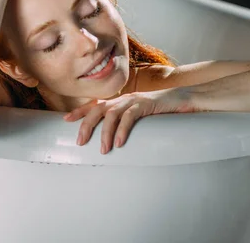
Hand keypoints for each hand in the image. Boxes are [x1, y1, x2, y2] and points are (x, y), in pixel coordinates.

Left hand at [64, 88, 194, 153]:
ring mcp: (134, 100)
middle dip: (86, 124)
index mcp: (121, 102)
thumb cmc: (161, 111)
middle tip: (80, 141)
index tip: (65, 120)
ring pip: (112, 114)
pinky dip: (122, 130)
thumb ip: (127, 123)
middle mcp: (124, 99)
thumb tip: (115, 141)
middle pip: (98, 109)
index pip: (96, 105)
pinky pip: (130, 117)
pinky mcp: (146, 104)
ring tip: (103, 149)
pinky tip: (119, 143)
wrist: (183, 99)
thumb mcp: (140, 117)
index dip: (80, 111)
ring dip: (105, 133)